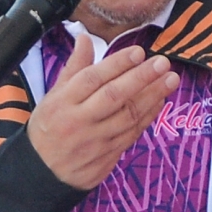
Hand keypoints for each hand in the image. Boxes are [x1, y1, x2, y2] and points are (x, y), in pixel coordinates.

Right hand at [27, 34, 179, 189]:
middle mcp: (79, 121)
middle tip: (163, 63)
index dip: (116, 64)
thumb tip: (85, 38)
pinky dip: (148, 117)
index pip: (92, 79)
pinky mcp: (106, 158)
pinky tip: (160, 101)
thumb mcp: (54, 95)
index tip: (138, 52)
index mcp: (63, 102)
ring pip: (127, 117)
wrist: (41, 173)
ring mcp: (94, 142)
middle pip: (113, 96)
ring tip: (170, 79)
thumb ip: (74, 67)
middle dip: (141, 78)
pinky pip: (131, 134)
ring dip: (152, 97)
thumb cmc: (48, 127)